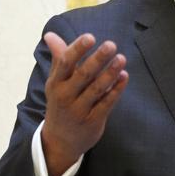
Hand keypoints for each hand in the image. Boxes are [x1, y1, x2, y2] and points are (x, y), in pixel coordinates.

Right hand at [41, 32, 128, 175]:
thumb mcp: (56, 81)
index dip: (77, 49)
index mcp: (56, 83)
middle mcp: (65, 96)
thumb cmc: (61, 102)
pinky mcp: (93, 120)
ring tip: (122, 58)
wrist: (59, 140)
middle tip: (111, 45)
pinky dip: (116, 90)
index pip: (65, 63)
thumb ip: (59, 57)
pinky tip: (124, 76)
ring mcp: (79, 109)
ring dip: (110, 73)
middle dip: (97, 59)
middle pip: (83, 75)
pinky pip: (107, 103)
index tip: (90, 37)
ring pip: (97, 89)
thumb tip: (50, 34)